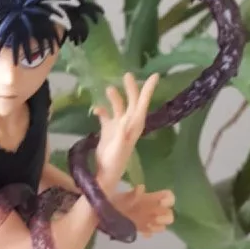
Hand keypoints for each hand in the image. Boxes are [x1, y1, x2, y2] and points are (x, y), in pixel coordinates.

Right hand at [92, 73, 159, 191]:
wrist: (105, 174)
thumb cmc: (114, 163)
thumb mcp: (119, 148)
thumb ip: (122, 133)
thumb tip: (124, 118)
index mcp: (134, 125)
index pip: (142, 104)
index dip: (148, 90)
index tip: (155, 76)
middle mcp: (128, 124)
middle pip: (132, 102)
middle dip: (131, 89)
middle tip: (127, 74)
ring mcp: (118, 127)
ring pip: (118, 107)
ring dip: (114, 98)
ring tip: (108, 88)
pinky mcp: (108, 131)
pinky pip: (106, 116)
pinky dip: (101, 111)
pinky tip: (95, 110)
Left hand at [109, 183, 174, 237]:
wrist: (100, 210)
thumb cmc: (112, 201)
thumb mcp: (122, 197)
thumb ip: (133, 194)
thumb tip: (141, 188)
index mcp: (149, 198)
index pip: (168, 197)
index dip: (168, 201)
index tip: (161, 204)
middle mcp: (150, 208)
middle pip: (169, 213)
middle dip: (165, 217)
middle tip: (154, 219)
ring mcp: (145, 218)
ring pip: (162, 224)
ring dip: (158, 226)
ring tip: (147, 225)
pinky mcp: (139, 227)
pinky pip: (150, 232)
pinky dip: (148, 232)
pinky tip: (141, 232)